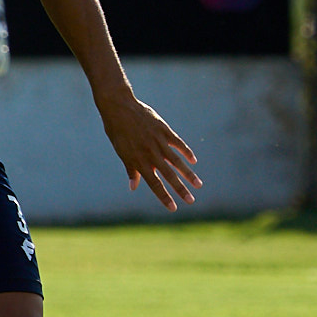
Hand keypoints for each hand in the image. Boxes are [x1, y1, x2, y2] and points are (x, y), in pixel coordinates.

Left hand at [97, 92, 201, 210]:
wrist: (120, 108)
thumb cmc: (118, 132)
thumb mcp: (122, 152)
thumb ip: (130, 169)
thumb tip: (133, 187)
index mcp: (139, 161)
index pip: (154, 184)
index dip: (164, 197)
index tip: (173, 208)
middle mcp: (151, 154)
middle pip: (169, 176)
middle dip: (181, 189)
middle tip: (191, 201)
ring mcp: (159, 142)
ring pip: (177, 162)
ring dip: (188, 174)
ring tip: (198, 185)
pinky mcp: (164, 130)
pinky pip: (178, 143)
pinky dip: (186, 152)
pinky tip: (193, 161)